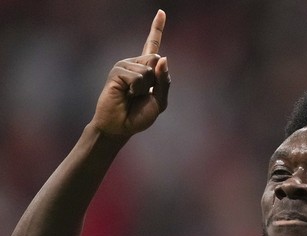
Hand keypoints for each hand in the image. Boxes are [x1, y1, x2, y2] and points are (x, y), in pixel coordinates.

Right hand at [90, 10, 170, 137]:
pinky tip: (127, 95)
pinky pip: (137, 77)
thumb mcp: (160, 101)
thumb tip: (162, 57)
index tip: (161, 12)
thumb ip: (164, 81)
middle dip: (156, 80)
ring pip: (148, 69)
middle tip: (142, 95)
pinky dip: (136, 89)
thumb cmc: (139, 116)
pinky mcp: (117, 72)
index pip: (152, 45)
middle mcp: (135, 63)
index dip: (157, 28)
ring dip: (145, 88)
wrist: (121, 127)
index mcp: (146, 69)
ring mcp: (124, 66)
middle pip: (156, 59)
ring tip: (132, 96)